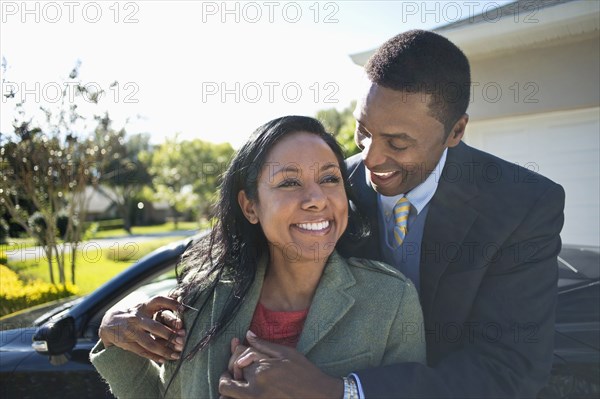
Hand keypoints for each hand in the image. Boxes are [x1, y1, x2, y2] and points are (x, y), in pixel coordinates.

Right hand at [98, 295, 185, 362]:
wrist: (109, 323)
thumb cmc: (135, 315)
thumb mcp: (145, 307)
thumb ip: (160, 308)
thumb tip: (182, 306)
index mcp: (144, 307)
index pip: (158, 300)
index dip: (170, 303)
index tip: (183, 308)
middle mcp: (137, 318)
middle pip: (155, 326)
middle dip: (169, 334)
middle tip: (182, 340)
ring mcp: (131, 331)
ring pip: (149, 343)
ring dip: (164, 350)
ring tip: (176, 355)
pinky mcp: (127, 343)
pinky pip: (142, 351)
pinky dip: (154, 356)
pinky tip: (164, 360)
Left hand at [218, 331, 343, 398]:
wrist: (319, 396)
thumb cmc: (305, 373)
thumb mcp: (286, 353)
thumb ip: (264, 345)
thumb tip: (247, 334)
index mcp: (260, 370)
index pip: (236, 359)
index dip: (236, 356)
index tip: (241, 359)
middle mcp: (254, 389)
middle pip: (226, 382)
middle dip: (227, 376)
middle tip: (233, 374)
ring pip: (227, 397)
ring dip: (228, 392)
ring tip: (236, 386)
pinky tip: (242, 394)